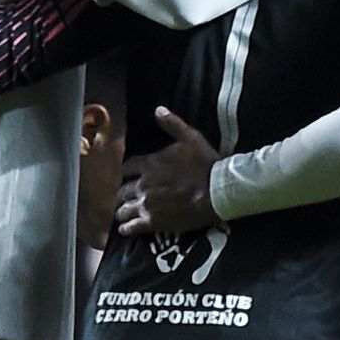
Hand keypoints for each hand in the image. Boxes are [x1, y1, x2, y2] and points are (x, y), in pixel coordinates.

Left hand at [115, 108, 223, 235]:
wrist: (217, 190)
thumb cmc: (205, 164)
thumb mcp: (190, 137)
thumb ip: (172, 124)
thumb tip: (158, 109)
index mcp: (149, 164)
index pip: (126, 168)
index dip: (126, 173)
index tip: (128, 177)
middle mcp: (142, 184)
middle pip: (122, 190)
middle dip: (122, 194)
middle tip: (124, 198)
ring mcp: (146, 204)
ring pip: (123, 209)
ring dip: (122, 211)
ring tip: (123, 214)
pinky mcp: (153, 222)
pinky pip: (131, 227)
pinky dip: (126, 228)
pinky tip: (125, 229)